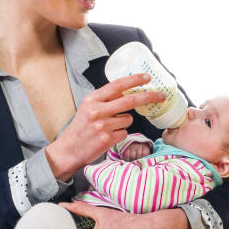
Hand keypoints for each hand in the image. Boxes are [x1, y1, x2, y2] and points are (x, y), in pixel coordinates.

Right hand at [45, 74, 164, 180]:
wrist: (68, 151)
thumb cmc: (80, 129)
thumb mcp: (88, 108)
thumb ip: (105, 101)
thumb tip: (128, 92)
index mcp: (92, 99)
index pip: (117, 85)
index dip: (134, 80)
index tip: (147, 77)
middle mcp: (97, 110)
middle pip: (130, 100)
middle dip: (149, 96)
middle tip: (161, 95)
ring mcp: (103, 125)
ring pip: (128, 119)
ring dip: (124, 123)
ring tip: (109, 128)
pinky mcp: (107, 139)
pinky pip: (124, 133)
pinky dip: (120, 135)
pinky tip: (107, 137)